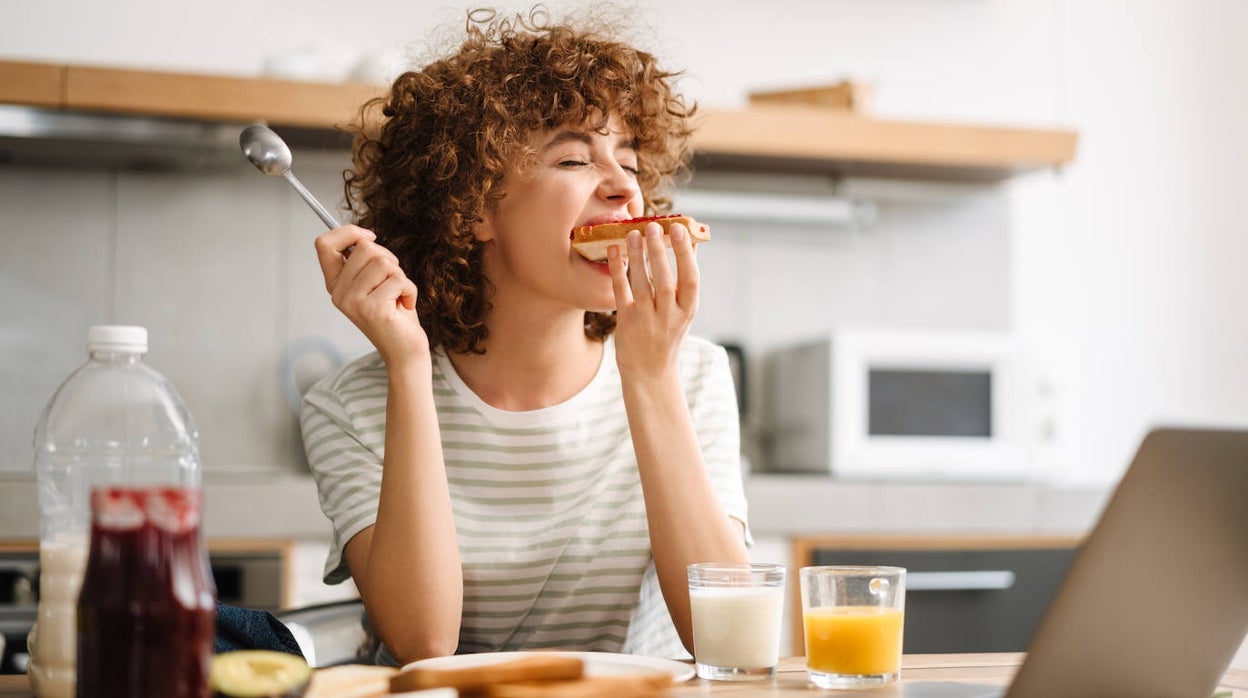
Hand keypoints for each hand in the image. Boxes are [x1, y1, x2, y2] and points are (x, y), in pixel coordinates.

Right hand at [314, 225, 427, 366]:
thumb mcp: (374, 281)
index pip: (324, 244)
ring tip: (398, 296)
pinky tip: (404, 306)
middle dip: (389, 258)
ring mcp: (353, 302)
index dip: (349, 232)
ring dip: (400, 277)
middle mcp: (338, 293)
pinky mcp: (372, 309)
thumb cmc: (394, 313)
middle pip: (364, 247)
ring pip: (383, 262)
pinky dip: (410, 290)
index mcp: (335, 284)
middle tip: (393, 282)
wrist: (405, 350)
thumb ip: (364, 261)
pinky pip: (398, 279)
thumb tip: (362, 236)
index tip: (370, 236)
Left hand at [607, 220, 699, 379]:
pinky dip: (617, 270)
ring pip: (642, 285)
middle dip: (659, 252)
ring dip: (637, 257)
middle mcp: (669, 316)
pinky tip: (613, 251)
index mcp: (688, 310)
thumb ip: (686, 277)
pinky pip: (621, 292)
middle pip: (664, 281)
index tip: (680, 229)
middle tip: (652, 226)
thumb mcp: (684, 309)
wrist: (651, 372)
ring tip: (633, 234)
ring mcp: (647, 320)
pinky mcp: (626, 322)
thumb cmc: (668, 333)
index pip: (691, 279)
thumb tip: (693, 241)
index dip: (686, 254)